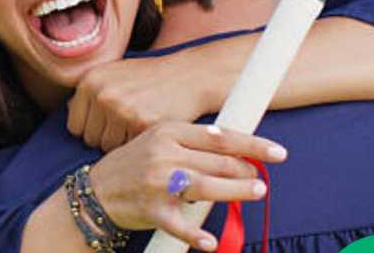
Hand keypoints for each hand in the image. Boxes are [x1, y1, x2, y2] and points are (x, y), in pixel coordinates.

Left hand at [68, 48, 237, 151]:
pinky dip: (138, 145)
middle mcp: (102, 94)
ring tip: (137, 127)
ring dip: (122, 144)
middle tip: (126, 127)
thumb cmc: (149, 77)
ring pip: (108, 148)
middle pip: (90, 139)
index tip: (107, 126)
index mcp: (90, 81)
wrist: (187, 75)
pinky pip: (129, 149)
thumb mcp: (114, 73)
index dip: (91, 129)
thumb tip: (68, 110)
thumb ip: (91, 91)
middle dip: (106, 138)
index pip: (75, 126)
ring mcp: (122, 109)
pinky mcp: (142, 124)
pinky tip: (148, 130)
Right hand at [90, 122, 285, 250]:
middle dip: (245, 169)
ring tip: (257, 191)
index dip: (251, 144)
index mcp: (167, 132)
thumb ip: (193, 141)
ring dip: (236, 190)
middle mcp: (163, 154)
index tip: (277, 152)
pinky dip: (196, 235)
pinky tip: (211, 242)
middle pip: (217, 162)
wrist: (96, 192)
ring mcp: (157, 183)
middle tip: (261, 176)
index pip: (218, 137)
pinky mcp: (152, 210)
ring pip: (206, 187)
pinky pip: (179, 224)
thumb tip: (235, 144)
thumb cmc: (134, 164)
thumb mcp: (158, 141)